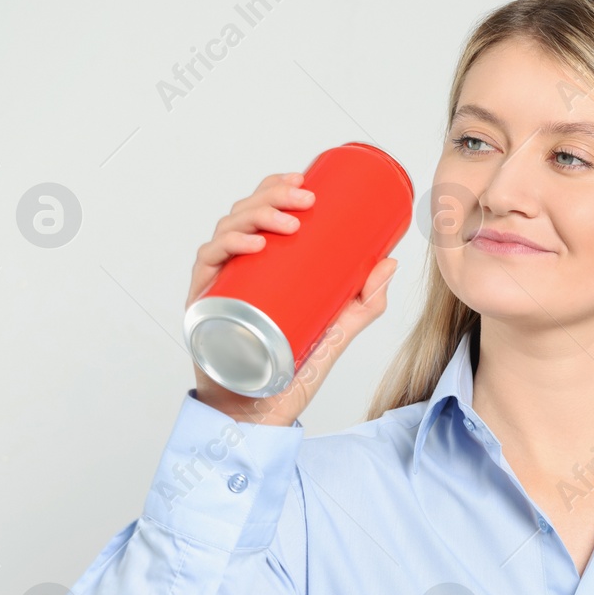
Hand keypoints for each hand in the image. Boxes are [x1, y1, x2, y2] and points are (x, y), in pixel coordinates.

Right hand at [187, 171, 399, 425]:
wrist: (261, 414)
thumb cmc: (290, 370)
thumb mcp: (336, 330)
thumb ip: (363, 302)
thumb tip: (389, 263)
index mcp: (258, 266)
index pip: (259, 213)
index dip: (275, 188)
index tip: (304, 180)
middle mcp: (233, 270)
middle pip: (243, 215)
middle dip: (272, 197)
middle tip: (306, 199)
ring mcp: (217, 286)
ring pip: (226, 232)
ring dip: (256, 216)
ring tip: (289, 222)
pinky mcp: (204, 307)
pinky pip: (208, 267)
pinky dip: (228, 249)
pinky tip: (254, 244)